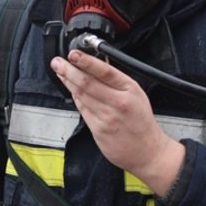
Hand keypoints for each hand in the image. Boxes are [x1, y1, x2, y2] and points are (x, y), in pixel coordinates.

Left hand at [50, 50, 184, 196]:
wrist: (147, 151)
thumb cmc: (141, 122)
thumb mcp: (137, 94)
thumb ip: (117, 80)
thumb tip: (100, 63)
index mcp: (130, 90)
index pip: (105, 71)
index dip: (87, 62)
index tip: (74, 54)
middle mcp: (118, 102)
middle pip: (88, 83)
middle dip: (69, 70)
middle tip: (58, 62)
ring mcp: (107, 117)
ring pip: (82, 95)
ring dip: (68, 82)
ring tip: (60, 72)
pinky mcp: (98, 129)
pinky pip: (83, 109)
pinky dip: (75, 98)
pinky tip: (70, 89)